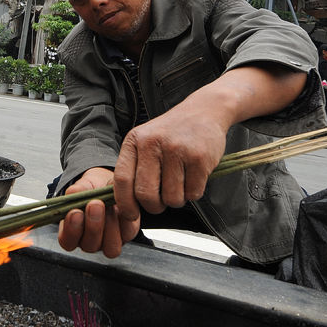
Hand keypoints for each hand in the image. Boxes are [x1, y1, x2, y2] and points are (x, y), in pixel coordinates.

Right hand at [57, 168, 139, 257]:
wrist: (110, 183)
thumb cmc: (92, 188)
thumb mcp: (83, 185)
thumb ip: (77, 190)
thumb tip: (72, 192)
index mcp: (73, 232)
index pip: (68, 242)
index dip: (71, 230)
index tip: (75, 212)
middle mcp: (90, 241)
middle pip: (90, 246)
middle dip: (93, 226)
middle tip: (94, 204)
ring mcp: (109, 241)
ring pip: (110, 247)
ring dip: (110, 226)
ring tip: (109, 206)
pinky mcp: (126, 234)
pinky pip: (127, 234)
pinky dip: (125, 220)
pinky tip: (121, 206)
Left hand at [114, 102, 225, 221]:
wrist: (204, 111)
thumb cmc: (171, 133)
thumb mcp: (145, 141)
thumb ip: (133, 167)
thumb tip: (122, 203)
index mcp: (135, 140)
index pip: (122, 179)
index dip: (125, 203)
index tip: (131, 215)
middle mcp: (153, 143)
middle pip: (146, 194)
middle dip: (154, 206)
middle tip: (161, 202)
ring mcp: (177, 149)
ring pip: (171, 198)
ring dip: (177, 199)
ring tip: (180, 182)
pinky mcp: (199, 157)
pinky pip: (193, 193)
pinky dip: (194, 192)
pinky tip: (194, 175)